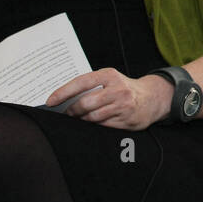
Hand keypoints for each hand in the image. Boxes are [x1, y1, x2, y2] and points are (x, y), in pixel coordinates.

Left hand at [47, 68, 173, 129]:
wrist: (152, 98)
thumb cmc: (124, 88)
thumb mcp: (109, 80)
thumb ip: (90, 86)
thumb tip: (63, 99)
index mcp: (109, 75)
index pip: (80, 83)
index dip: (62, 93)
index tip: (50, 101)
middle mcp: (117, 89)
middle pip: (85, 104)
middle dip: (72, 111)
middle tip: (67, 114)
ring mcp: (123, 106)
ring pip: (92, 117)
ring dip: (83, 120)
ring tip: (80, 118)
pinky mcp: (127, 120)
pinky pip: (103, 126)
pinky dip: (95, 126)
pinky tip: (94, 122)